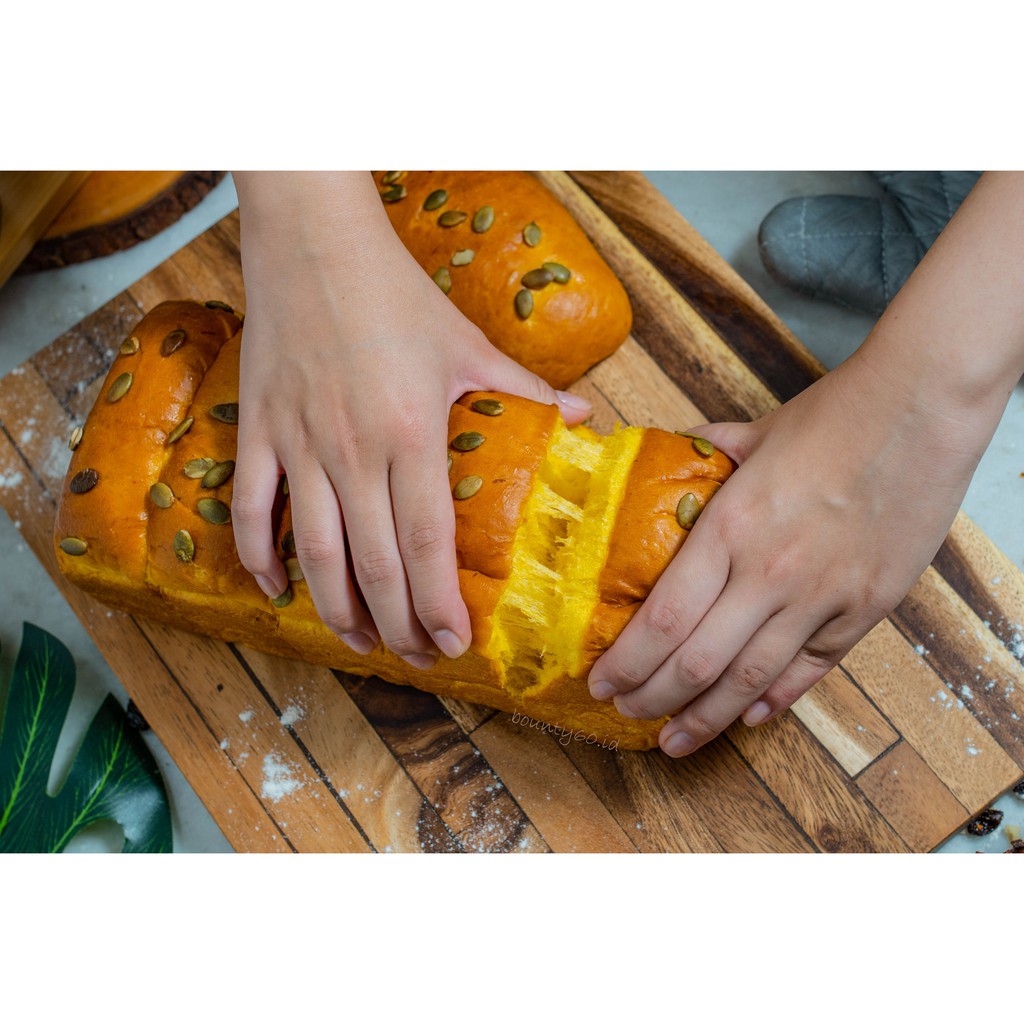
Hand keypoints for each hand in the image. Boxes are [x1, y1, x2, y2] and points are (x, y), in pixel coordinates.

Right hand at [231, 172, 590, 666]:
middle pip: (373, 563)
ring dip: (336, 608)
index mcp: (412, 432)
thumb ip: (524, 390)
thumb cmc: (395, 294)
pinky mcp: (257, 430)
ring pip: (312, 551)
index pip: (428, 542)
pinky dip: (258, 557)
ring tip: (360, 642)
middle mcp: (353, 449)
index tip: (454, 644)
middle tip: (417, 657)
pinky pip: (249, 509)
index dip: (439, 603)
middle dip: (397, 625)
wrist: (314, 241)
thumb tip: (586, 418)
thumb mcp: (467, 342)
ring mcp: (298, 443)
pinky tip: (277, 591)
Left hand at [587, 348, 994, 755]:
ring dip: (706, 719)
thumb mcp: (751, 435)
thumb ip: (703, 455)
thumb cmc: (834, 417)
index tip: (601, 681)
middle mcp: (769, 574)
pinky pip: (811, 670)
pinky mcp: (864, 609)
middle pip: (697, 663)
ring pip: (751, 682)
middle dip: (652, 698)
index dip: (628, 663)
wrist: (921, 410)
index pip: (663, 620)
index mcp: (730, 529)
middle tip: (626, 712)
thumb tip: (671, 455)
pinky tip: (746, 717)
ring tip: (674, 741)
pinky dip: (775, 700)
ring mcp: (821, 598)